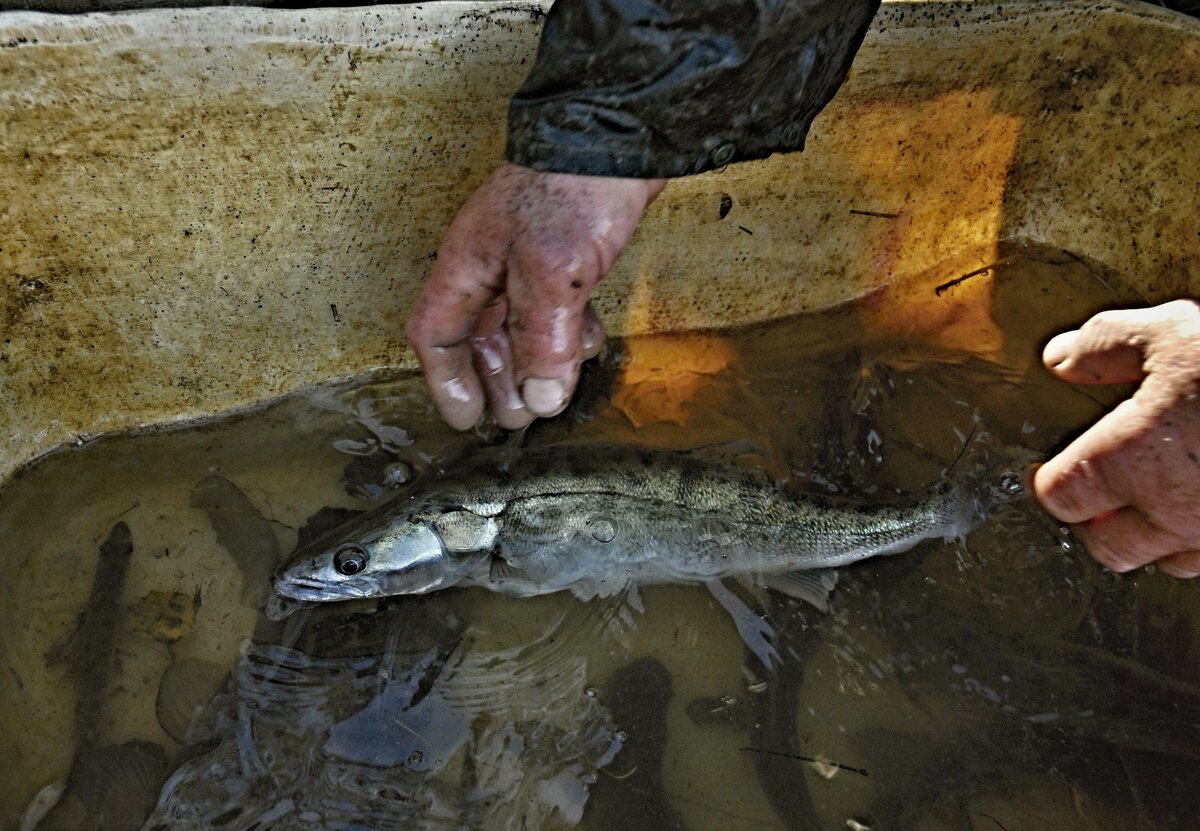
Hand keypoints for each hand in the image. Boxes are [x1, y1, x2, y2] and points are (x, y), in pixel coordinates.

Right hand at [406, 163, 665, 429]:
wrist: (622, 133)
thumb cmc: (572, 188)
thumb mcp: (551, 274)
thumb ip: (543, 339)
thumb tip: (540, 399)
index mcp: (466, 266)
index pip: (435, 335)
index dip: (446, 381)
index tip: (467, 419)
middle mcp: (491, 266)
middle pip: (478, 340)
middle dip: (498, 382)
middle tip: (520, 418)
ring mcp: (529, 261)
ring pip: (520, 329)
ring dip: (537, 364)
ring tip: (555, 391)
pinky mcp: (567, 256)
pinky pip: (556, 311)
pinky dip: (568, 336)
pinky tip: (587, 346)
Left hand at [1033, 300, 1199, 576]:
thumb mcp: (1170, 331)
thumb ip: (1105, 346)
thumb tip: (1062, 358)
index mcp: (1130, 460)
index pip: (1060, 496)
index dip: (1055, 481)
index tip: (1060, 468)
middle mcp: (1172, 509)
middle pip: (1108, 547)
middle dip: (1099, 523)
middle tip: (1109, 492)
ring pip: (1170, 563)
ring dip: (1159, 536)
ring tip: (1168, 494)